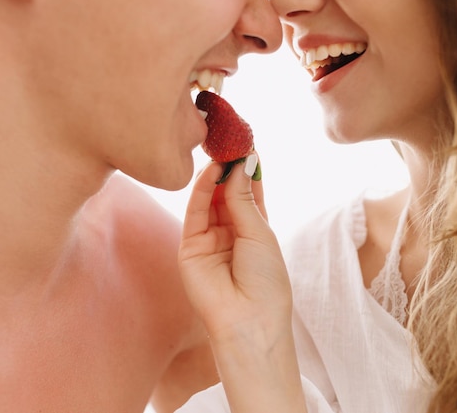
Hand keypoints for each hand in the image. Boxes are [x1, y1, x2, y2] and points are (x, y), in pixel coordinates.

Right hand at [178, 154, 291, 343]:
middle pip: (227, 190)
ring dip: (216, 172)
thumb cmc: (266, 280)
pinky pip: (195, 211)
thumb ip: (243, 198)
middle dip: (230, 165)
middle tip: (231, 136)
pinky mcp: (190, 245)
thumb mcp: (260, 233)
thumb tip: (240, 163)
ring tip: (222, 146)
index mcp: (254, 229)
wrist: (248, 320)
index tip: (248, 141)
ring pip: (210, 197)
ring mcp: (209, 237)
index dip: (247, 167)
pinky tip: (212, 169)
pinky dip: (202, 189)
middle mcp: (230, 230)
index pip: (249, 191)